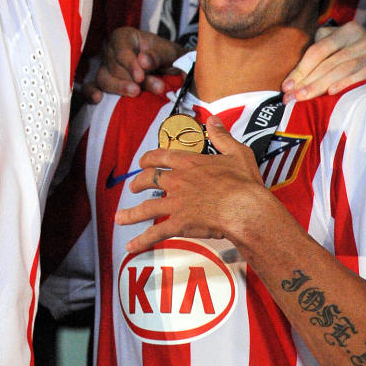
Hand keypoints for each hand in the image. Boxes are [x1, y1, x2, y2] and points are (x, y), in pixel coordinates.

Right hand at [84, 26, 182, 101]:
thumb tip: (143, 61)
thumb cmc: (165, 57)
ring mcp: (104, 68)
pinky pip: (90, 87)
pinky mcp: (103, 84)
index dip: (129, 64)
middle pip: (114, 66)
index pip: (120, 48)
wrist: (168, 70)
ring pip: (104, 78)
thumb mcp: (169, 52)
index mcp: (123, 37)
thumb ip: (157, 55)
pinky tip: (98, 98)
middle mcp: (110, 51)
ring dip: (120, 88)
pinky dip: (91, 93)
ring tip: (136, 94)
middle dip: (133, 79)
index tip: (140, 77)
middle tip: (157, 87)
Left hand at [116, 115, 266, 256]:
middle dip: (138, 183)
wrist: (245, 209)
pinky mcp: (180, 223)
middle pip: (150, 179)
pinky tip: (131, 245)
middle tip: (132, 187)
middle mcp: (178, 181)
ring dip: (132, 213)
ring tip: (120, 217)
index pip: (162, 156)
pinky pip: (156, 232)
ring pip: (147, 207)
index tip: (142, 161)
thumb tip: (213, 120)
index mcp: (189, 163)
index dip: (150, 158)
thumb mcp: (237, 152)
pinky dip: (142, 239)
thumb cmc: (244, 183)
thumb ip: (222, 136)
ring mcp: (176, 203)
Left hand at [283, 20, 365, 102]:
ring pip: (339, 70)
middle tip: (290, 96)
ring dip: (318, 85)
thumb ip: (323, 45)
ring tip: (302, 97)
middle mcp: (357, 40)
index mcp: (345, 31)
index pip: (317, 51)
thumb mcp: (343, 38)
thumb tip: (297, 71)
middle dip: (306, 81)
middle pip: (326, 63)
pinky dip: (344, 83)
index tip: (286, 85)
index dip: (300, 69)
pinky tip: (330, 92)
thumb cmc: (359, 46)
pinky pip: (359, 75)